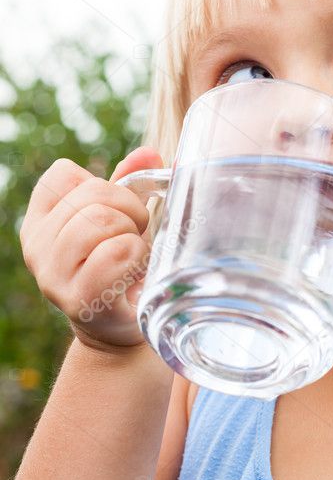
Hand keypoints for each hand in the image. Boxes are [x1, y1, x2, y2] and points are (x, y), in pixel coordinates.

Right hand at [19, 147, 164, 350]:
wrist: (123, 325)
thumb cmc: (121, 264)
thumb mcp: (122, 218)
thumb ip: (130, 183)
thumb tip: (148, 154)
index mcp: (41, 220)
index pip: (62, 174)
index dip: (102, 185)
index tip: (116, 211)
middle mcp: (37, 246)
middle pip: (91, 194)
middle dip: (129, 208)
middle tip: (135, 235)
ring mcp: (52, 275)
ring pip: (101, 220)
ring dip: (133, 234)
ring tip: (134, 255)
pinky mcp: (78, 299)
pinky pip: (115, 254)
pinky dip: (136, 258)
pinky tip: (133, 275)